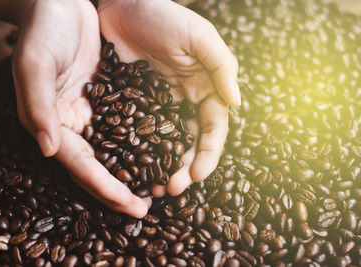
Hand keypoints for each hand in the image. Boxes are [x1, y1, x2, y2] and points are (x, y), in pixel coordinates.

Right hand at [12, 0, 149, 216]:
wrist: (59, 4)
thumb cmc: (42, 30)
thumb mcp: (34, 64)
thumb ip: (38, 107)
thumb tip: (48, 149)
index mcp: (55, 122)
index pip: (81, 165)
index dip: (105, 188)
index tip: (131, 206)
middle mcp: (76, 124)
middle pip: (100, 166)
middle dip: (122, 189)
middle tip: (147, 208)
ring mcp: (95, 113)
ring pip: (118, 150)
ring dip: (137, 171)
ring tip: (161, 187)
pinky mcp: (111, 99)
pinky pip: (130, 125)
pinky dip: (144, 141)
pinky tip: (164, 150)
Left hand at [98, 0, 239, 195]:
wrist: (124, 2)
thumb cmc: (165, 15)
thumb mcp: (199, 36)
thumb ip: (221, 66)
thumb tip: (236, 102)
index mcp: (206, 88)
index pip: (212, 128)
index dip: (207, 153)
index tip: (197, 175)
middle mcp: (184, 101)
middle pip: (189, 142)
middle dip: (185, 168)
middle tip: (171, 189)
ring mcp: (158, 105)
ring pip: (165, 143)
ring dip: (161, 166)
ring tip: (152, 188)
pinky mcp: (133, 103)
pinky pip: (136, 132)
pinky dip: (137, 151)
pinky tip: (130, 167)